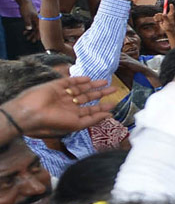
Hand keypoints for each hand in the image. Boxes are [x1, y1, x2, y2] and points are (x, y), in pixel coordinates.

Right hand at [0, 77, 115, 138]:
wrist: (30, 113)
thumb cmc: (53, 123)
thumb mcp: (77, 124)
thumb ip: (93, 119)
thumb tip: (109, 115)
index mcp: (73, 115)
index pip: (91, 110)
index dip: (103, 107)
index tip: (114, 103)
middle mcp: (68, 105)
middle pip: (88, 98)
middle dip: (101, 93)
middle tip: (114, 89)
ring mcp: (62, 94)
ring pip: (81, 88)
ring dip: (93, 85)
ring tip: (105, 82)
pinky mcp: (55, 85)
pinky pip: (69, 81)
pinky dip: (79, 79)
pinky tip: (89, 78)